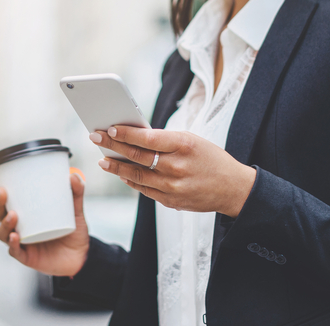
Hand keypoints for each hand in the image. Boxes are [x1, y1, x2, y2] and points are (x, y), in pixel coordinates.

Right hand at [0, 174, 89, 276]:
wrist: (81, 256)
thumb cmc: (73, 231)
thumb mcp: (75, 210)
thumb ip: (75, 193)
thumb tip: (74, 176)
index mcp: (24, 213)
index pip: (4, 201)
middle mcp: (18, 227)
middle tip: (2, 192)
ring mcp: (21, 242)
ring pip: (3, 233)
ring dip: (4, 223)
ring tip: (12, 215)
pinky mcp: (26, 257)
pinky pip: (15, 251)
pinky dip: (13, 244)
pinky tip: (15, 236)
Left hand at [90, 126, 255, 217]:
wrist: (233, 189)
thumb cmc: (211, 159)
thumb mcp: (192, 141)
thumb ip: (165, 140)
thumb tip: (134, 137)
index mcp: (183, 145)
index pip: (147, 138)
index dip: (126, 133)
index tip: (109, 128)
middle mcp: (176, 166)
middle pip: (137, 156)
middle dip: (112, 146)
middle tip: (96, 138)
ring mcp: (172, 186)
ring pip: (136, 175)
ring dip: (117, 167)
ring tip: (104, 159)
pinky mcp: (171, 201)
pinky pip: (144, 189)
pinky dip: (131, 181)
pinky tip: (121, 174)